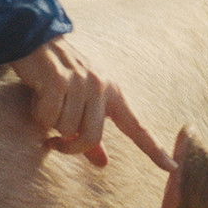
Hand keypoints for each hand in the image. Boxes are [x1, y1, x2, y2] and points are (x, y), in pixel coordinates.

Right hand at [10, 36, 176, 172]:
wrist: (36, 40)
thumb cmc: (58, 75)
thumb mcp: (79, 102)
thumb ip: (91, 133)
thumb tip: (102, 164)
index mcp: (112, 92)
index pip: (136, 126)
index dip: (153, 149)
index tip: (172, 167)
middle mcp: (100, 87)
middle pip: (90, 137)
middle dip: (70, 147)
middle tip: (55, 145)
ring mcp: (80, 83)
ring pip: (65, 128)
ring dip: (50, 123)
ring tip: (46, 103)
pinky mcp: (57, 81)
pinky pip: (47, 117)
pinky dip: (38, 113)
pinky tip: (37, 96)